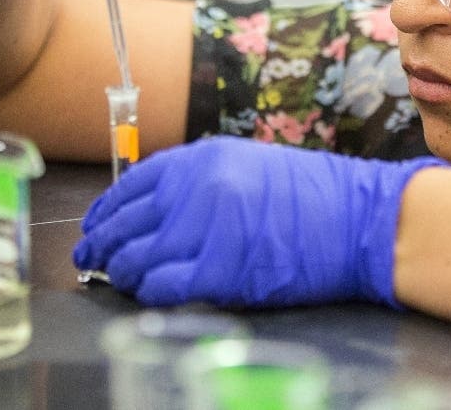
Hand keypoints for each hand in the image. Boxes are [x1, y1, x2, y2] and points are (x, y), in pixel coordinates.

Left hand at [72, 136, 448, 307]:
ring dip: (123, 272)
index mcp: (202, 159)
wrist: (360, 218)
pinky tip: (149, 293)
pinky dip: (150, 292)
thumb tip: (155, 211)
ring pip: (139, 257)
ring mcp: (208, 230)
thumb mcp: (248, 165)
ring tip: (119, 279)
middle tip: (91, 258)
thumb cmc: (313, 195)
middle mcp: (197, 189)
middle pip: (128, 222)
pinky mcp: (222, 272)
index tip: (96, 224)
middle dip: (102, 244)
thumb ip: (200, 181)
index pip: (134, 185)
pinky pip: (166, 286)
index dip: (107, 209)